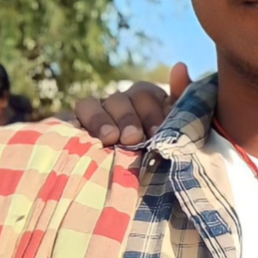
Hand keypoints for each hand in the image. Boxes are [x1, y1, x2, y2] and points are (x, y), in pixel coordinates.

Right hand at [74, 62, 190, 145]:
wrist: (129, 191)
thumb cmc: (156, 156)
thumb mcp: (174, 132)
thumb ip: (181, 103)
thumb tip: (179, 65)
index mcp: (148, 102)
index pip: (147, 94)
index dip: (152, 111)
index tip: (156, 132)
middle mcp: (123, 103)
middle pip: (124, 98)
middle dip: (130, 117)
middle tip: (134, 138)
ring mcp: (99, 112)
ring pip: (97, 103)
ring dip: (103, 119)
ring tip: (110, 139)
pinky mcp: (77, 124)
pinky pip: (77, 114)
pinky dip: (81, 120)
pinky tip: (83, 136)